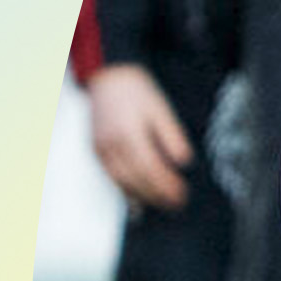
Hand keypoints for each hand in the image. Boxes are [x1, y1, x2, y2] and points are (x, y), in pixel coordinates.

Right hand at [89, 63, 193, 209]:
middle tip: (176, 203)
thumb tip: (184, 162)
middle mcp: (113, 144)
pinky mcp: (96, 150)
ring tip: (160, 204)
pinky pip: (111, 177)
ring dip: (142, 197)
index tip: (182, 194)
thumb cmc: (136, 91)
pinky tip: (136, 199)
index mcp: (130, 133)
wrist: (108, 77)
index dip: (167, 185)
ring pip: (122, 182)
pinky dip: (124, 191)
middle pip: (137, 179)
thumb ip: (172, 136)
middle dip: (158, 194)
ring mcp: (102, 149)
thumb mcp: (161, 109)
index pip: (151, 168)